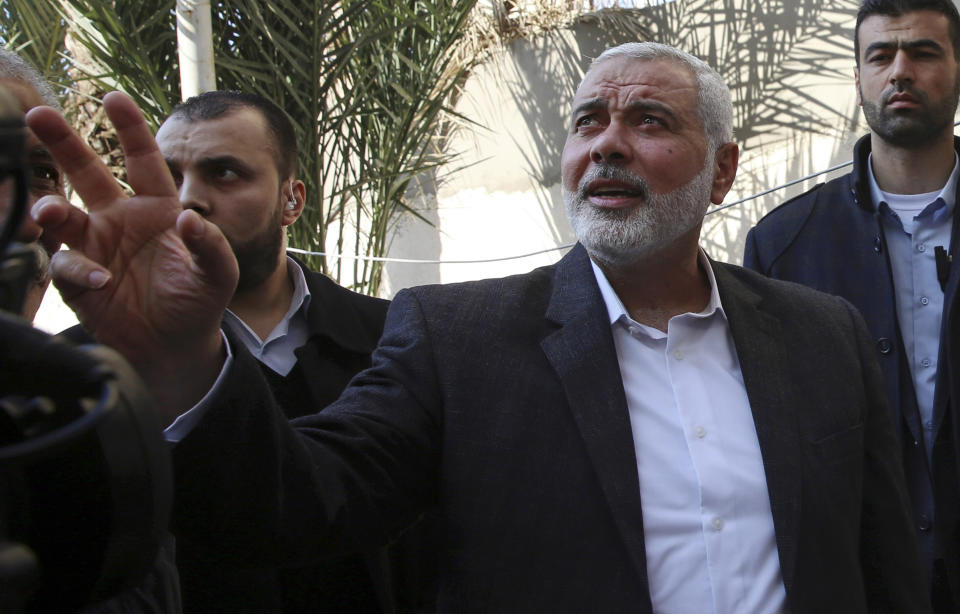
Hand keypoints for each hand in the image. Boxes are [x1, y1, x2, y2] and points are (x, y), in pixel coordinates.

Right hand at [26, 92, 237, 421]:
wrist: (176, 346)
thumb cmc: (199, 302)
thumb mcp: (218, 274)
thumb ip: (210, 246)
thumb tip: (190, 220)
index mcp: (156, 208)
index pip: (142, 160)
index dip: (129, 128)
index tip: (113, 98)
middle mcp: (120, 219)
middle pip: (86, 172)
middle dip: (62, 142)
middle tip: (38, 115)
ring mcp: (95, 246)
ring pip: (62, 214)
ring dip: (51, 208)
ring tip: (51, 211)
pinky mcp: (78, 278)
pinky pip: (65, 263)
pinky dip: (78, 268)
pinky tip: (100, 280)